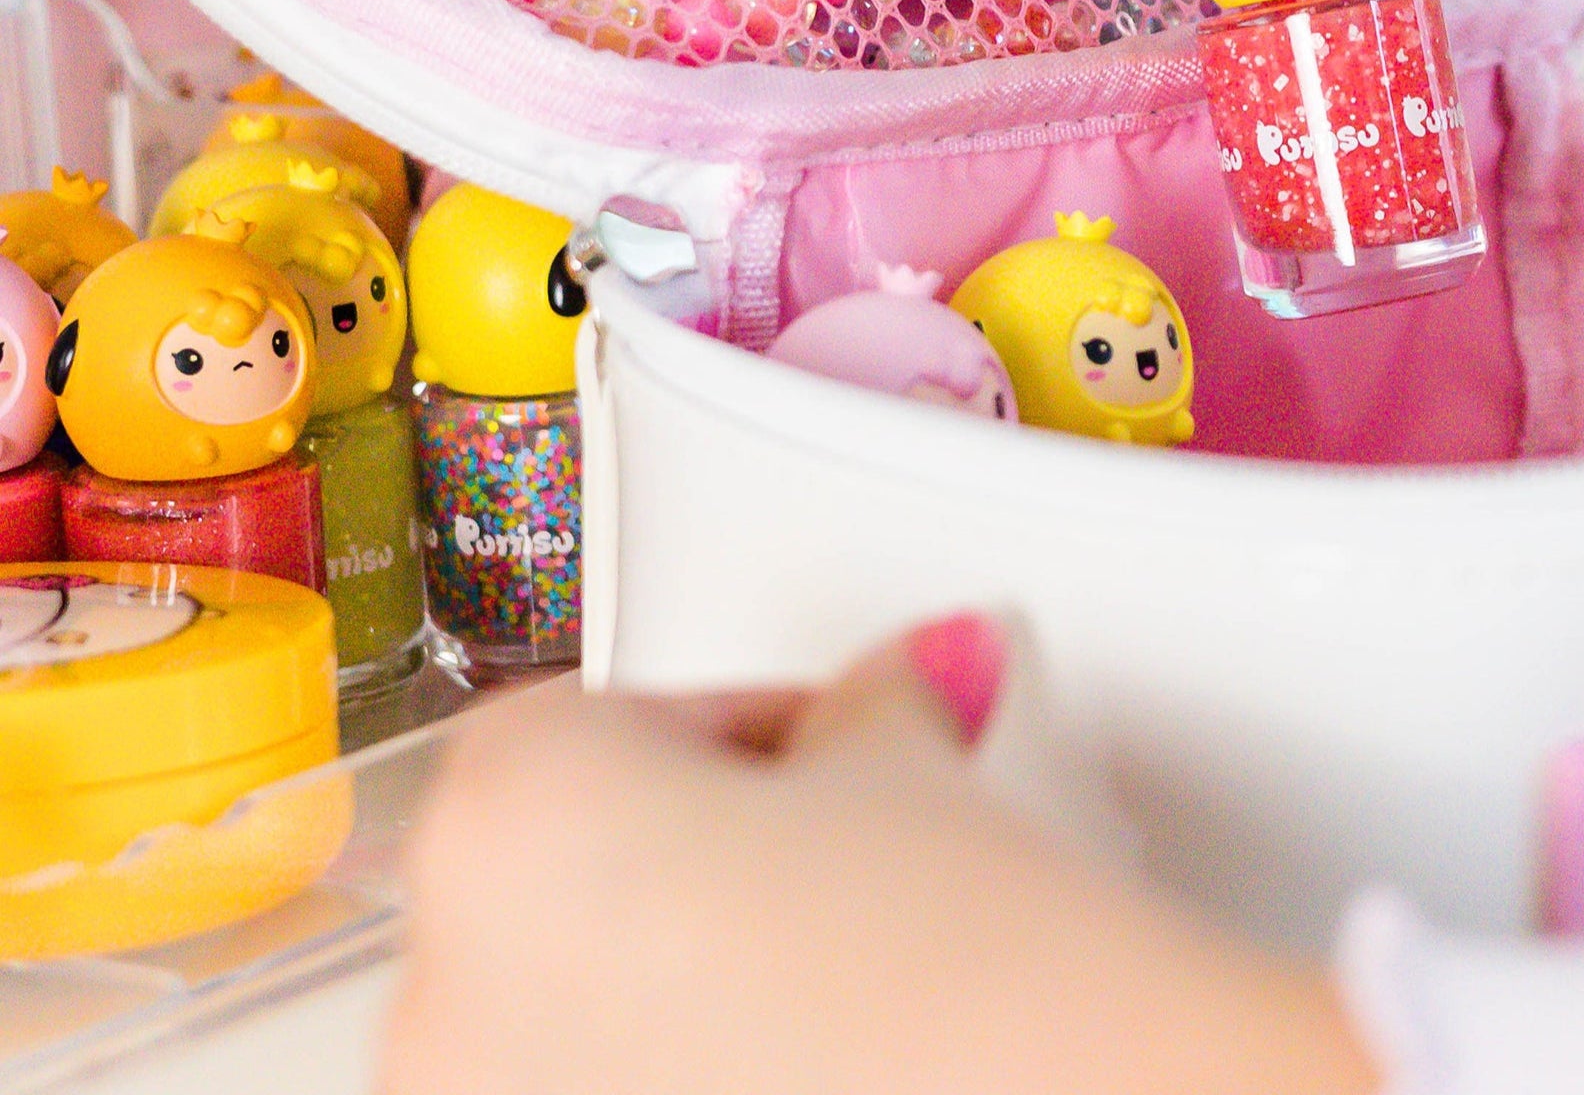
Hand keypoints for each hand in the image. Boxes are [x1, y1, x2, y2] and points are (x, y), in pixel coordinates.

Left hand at [377, 617, 1376, 1094]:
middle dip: (702, 855)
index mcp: (507, 817)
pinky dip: (679, 1078)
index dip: (736, 731)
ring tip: (839, 982)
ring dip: (682, 983)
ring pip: (571, 1011)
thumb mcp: (901, 760)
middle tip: (835, 861)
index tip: (818, 753)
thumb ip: (855, 703)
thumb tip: (882, 703)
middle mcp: (445, 996)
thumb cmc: (961, 971)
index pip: (604, 719)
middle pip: (569, 868)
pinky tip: (811, 1065)